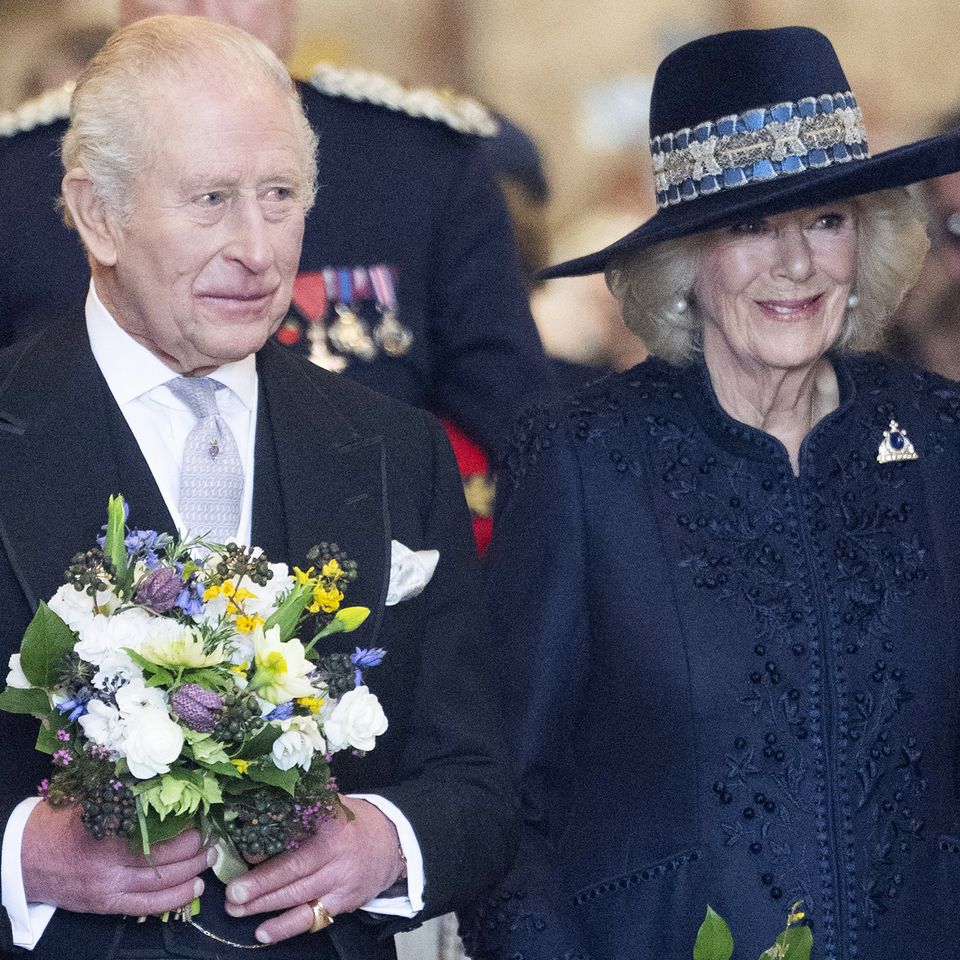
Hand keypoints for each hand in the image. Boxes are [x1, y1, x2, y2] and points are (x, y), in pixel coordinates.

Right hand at [21, 799, 213, 915]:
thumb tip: (165, 780)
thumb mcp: (91, 801)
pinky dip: (173, 900)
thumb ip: (125, 795)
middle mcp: (108, 867)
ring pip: (160, 885)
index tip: (203, 816)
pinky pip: (146, 907)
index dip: (185, 829)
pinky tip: (193, 889)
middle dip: (195, 850)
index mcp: (106, 835)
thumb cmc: (59, 823)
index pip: (157, 835)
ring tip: (210, 859)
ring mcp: (107, 889)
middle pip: (163, 861)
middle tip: (213, 838)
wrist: (24, 859)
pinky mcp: (105, 905)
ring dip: (191, 873)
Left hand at [224, 796, 405, 943]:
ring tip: (236, 909)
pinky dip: (286, 927)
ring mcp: (342, 884)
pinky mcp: (344, 904)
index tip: (243, 857)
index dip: (271, 855)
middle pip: (295, 874)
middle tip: (232, 893)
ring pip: (299, 899)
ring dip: (265, 906)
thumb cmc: (353, 821)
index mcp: (333, 828)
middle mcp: (338, 858)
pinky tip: (263, 932)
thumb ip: (301, 811)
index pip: (299, 844)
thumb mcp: (331, 805)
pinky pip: (312, 919)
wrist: (392, 842)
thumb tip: (260, 815)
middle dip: (261, 886)